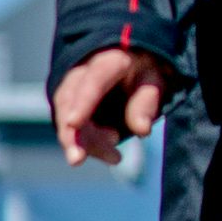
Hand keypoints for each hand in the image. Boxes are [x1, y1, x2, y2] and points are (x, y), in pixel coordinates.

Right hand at [53, 46, 176, 166]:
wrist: (131, 62)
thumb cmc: (144, 70)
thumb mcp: (154, 81)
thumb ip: (146, 102)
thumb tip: (142, 130)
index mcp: (110, 60)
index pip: (93, 80)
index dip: (82, 102)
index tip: (73, 123)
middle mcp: (83, 70)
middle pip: (68, 101)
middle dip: (70, 132)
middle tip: (77, 160)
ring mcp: (73, 87)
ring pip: (67, 116)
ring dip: (84, 142)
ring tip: (115, 157)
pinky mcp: (70, 103)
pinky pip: (72, 126)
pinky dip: (88, 144)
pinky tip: (111, 153)